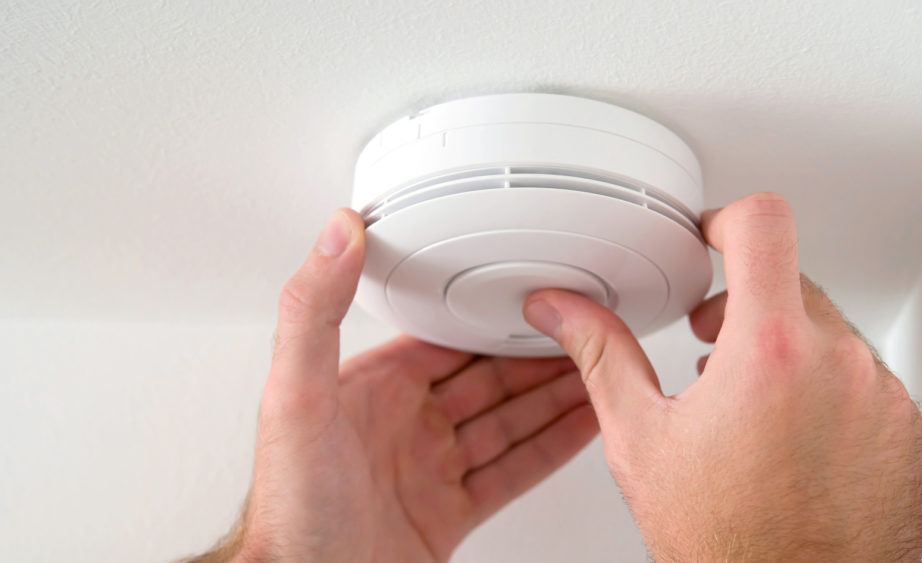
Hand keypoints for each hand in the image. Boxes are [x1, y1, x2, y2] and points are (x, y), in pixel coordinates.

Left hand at [198, 209, 597, 561]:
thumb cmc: (291, 506)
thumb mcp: (296, 395)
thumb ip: (314, 311)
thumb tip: (336, 233)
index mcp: (373, 389)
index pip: (446, 338)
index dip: (492, 318)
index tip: (531, 295)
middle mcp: (404, 425)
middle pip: (488, 379)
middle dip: (537, 356)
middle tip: (585, 332)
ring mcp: (429, 470)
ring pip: (508, 422)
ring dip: (555, 397)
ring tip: (600, 371)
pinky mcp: (449, 512)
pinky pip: (514, 471)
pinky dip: (553, 448)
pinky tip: (581, 426)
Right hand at [523, 193, 921, 560]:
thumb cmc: (725, 543)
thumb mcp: (642, 439)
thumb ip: (602, 355)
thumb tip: (562, 311)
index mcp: (768, 351)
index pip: (763, 225)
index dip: (727, 218)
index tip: (712, 237)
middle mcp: (838, 363)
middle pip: (791, 279)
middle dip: (745, 302)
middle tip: (710, 345)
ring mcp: (879, 395)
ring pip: (828, 329)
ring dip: (786, 347)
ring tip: (748, 401)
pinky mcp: (903, 427)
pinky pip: (863, 375)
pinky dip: (824, 385)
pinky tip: (789, 434)